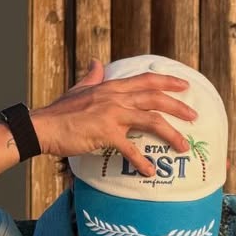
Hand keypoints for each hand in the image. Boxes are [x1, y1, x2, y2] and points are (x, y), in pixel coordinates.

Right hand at [29, 60, 196, 174]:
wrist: (41, 127)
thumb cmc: (58, 112)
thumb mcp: (78, 89)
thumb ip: (91, 77)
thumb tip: (97, 63)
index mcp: (111, 87)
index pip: (146, 80)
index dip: (168, 81)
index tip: (186, 85)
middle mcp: (114, 97)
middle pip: (155, 98)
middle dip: (178, 107)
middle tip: (194, 117)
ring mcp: (111, 114)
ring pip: (150, 120)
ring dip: (171, 134)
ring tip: (184, 147)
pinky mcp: (104, 133)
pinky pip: (130, 148)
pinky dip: (141, 161)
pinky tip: (150, 171)